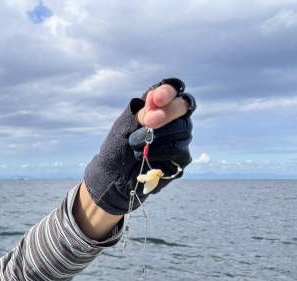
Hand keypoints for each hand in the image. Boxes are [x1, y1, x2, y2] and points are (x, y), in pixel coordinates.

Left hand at [83, 78, 195, 215]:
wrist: (114, 174)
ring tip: (136, 145)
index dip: (168, 92)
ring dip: (157, 136)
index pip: (173, 90)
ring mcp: (180, 138)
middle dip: (166, 113)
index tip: (156, 99)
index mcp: (160, 106)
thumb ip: (142, 111)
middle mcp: (174, 119)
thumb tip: (155, 98)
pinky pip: (179, 150)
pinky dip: (161, 152)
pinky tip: (146, 156)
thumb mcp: (125, 125)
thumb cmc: (118, 147)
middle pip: (183, 107)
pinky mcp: (181, 158)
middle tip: (148, 122)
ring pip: (182, 129)